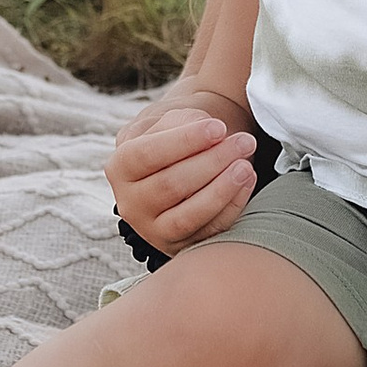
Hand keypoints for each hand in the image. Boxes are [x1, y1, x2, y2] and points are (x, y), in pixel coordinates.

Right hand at [107, 89, 258, 251]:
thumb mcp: (170, 120)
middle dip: (211, 162)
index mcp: (119, 168)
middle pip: (170, 186)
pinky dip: (232, 207)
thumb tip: (214, 137)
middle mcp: (131, 204)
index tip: (218, 127)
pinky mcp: (181, 246)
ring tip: (246, 165)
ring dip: (222, 190)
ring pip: (187, 216)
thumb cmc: (177, 135)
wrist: (184, 158)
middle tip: (243, 142)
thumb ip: (183, 124)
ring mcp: (154, 230)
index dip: (185, 141)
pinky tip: (247, 182)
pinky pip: (209, 232)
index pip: (146, 155)